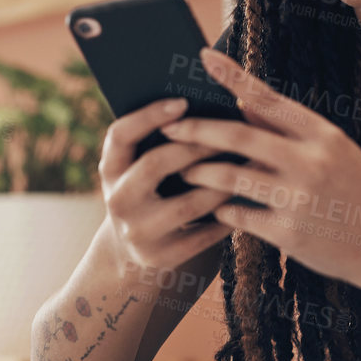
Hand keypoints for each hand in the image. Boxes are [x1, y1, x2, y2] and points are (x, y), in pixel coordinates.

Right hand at [97, 95, 235, 271]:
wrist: (134, 254)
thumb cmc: (152, 194)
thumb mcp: (141, 170)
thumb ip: (162, 142)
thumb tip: (210, 107)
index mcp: (111, 169)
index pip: (120, 135)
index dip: (148, 116)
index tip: (182, 101)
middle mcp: (116, 200)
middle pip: (155, 165)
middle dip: (196, 147)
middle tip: (232, 133)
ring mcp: (136, 232)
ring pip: (186, 203)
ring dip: (222, 184)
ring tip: (249, 166)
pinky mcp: (159, 258)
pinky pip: (202, 234)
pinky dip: (227, 217)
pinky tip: (246, 201)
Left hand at [158, 45, 360, 291]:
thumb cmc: (355, 191)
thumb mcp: (333, 151)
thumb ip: (287, 129)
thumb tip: (242, 100)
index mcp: (322, 135)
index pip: (269, 98)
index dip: (233, 76)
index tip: (203, 57)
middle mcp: (311, 162)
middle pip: (239, 137)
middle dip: (197, 131)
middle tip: (168, 128)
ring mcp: (299, 199)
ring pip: (231, 178)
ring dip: (201, 174)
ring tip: (183, 171)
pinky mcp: (289, 233)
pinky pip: (239, 216)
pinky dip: (222, 210)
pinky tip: (215, 210)